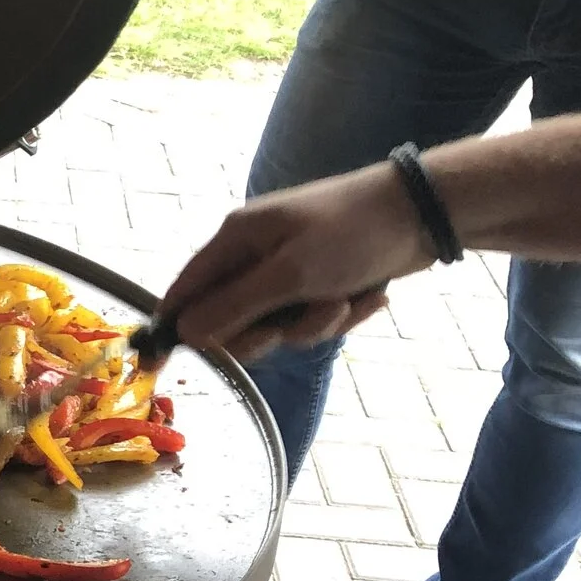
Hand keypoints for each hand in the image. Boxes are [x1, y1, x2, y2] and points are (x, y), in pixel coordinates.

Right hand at [159, 161, 430, 360]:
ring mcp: (291, 269)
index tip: (155, 367)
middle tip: (293, 324)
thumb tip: (185, 333)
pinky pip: (314, 317)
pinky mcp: (323, 281)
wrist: (425, 213)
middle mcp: (256, 254)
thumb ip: (234, 306)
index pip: (186, 290)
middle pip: (233, 318)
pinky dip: (341, 314)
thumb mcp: (289, 274)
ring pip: (280, 324)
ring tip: (345, 299)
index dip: (171, 327)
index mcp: (236, 240)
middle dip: (270, 330)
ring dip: (315, 323)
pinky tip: (367, 295)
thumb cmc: (350, 234)